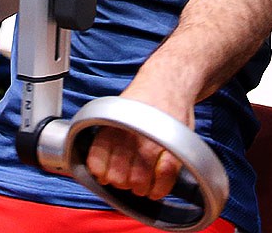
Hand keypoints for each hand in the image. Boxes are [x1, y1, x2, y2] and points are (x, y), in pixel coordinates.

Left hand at [84, 82, 194, 200]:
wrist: (168, 82)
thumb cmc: (141, 101)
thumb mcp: (115, 116)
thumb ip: (105, 143)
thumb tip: (98, 173)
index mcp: (110, 129)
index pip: (98, 166)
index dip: (103, 176)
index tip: (109, 176)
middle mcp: (129, 137)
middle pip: (119, 179)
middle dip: (123, 184)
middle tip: (130, 179)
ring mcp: (151, 143)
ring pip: (140, 182)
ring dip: (142, 189)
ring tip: (145, 182)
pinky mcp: (173, 147)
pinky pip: (164, 178)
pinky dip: (160, 188)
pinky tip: (157, 187)